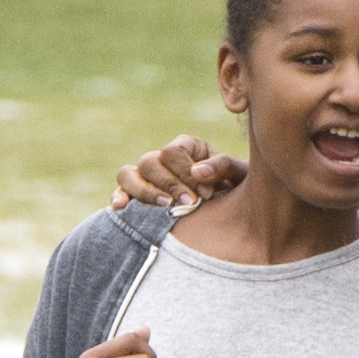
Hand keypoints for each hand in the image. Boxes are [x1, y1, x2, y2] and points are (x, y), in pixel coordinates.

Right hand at [110, 135, 247, 210]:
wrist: (237, 210)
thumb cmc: (237, 188)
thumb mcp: (238, 174)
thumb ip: (223, 166)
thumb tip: (199, 171)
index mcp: (186, 147)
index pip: (173, 151)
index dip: (186, 171)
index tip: (205, 192)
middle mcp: (163, 159)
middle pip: (150, 162)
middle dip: (170, 184)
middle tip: (190, 202)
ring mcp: (148, 177)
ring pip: (129, 174)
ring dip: (146, 191)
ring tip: (166, 207)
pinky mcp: (139, 196)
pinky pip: (122, 192)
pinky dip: (119, 197)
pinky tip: (121, 207)